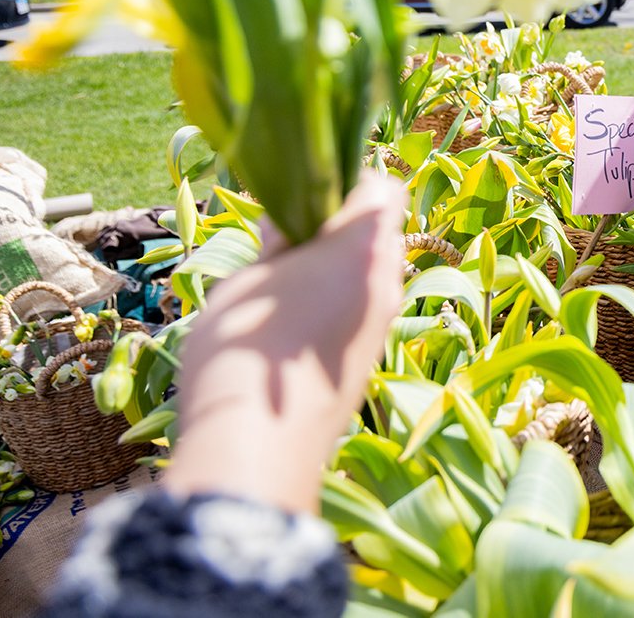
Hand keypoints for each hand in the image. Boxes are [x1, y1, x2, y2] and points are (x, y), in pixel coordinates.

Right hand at [164, 174, 408, 512]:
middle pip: (379, 233)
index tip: (306, 195)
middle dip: (339, 229)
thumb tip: (292, 219)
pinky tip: (288, 327)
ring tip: (279, 288)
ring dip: (336, 271)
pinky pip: (361, 314)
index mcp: (364, 247)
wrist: (258, 450)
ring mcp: (382, 326)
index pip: (384, 188)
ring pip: (370, 276)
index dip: (350, 182)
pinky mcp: (369, 362)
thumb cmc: (246, 348)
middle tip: (285, 242)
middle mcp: (386, 283)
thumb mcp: (248, 279)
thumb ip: (279, 243)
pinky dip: (335, 307)